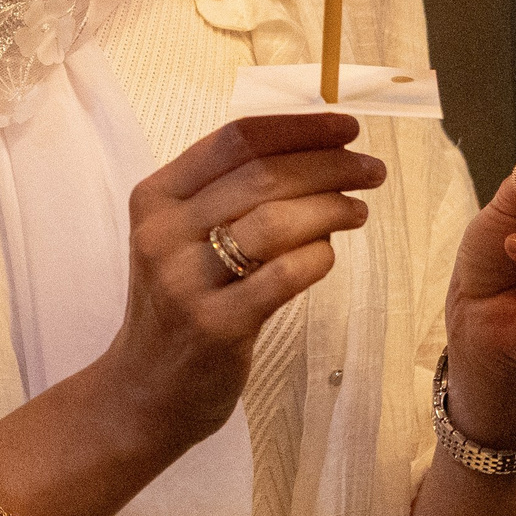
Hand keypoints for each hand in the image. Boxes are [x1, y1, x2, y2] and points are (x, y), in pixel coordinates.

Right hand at [101, 113, 380, 455]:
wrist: (144, 388)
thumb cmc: (178, 304)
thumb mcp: (180, 238)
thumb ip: (228, 196)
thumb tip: (313, 151)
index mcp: (155, 197)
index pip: (234, 141)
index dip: (298, 128)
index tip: (345, 127)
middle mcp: (162, 233)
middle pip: (261, 176)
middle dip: (329, 165)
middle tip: (370, 170)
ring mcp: (185, 280)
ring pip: (276, 221)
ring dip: (332, 208)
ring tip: (358, 211)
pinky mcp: (215, 325)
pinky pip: (284, 276)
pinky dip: (318, 258)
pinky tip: (328, 256)